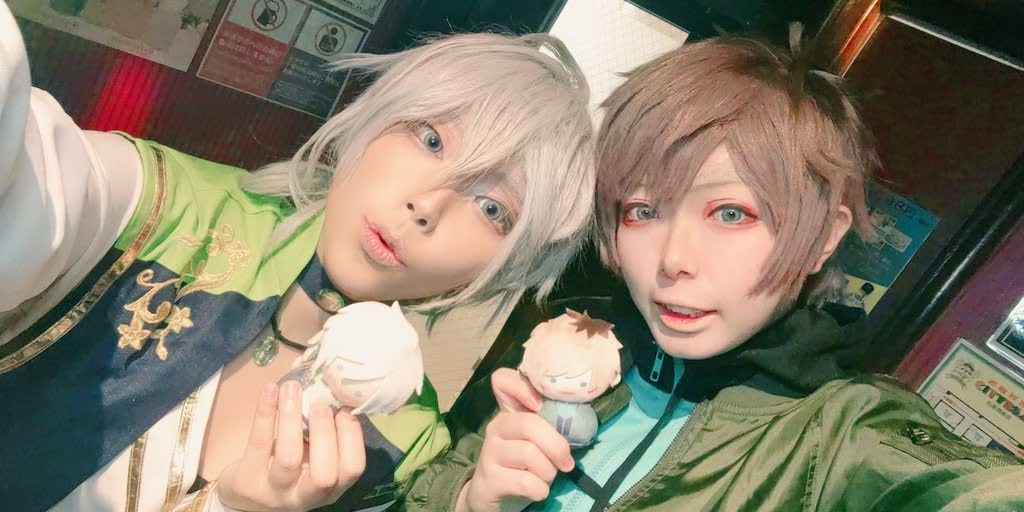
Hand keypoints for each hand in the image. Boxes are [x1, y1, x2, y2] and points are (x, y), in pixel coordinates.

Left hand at [216, 381, 365, 511]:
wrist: (248, 493)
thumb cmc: (290, 468)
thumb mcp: (313, 460)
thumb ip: (325, 438)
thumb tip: (334, 394)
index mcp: (330, 488)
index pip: (352, 469)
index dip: (352, 437)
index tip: (344, 409)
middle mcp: (306, 495)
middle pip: (324, 474)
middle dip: (325, 433)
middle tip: (320, 404)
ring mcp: (275, 491)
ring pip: (288, 458)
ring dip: (293, 418)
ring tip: (292, 389)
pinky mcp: (248, 480)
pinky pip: (259, 443)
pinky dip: (266, 412)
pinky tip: (270, 390)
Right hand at [457, 369, 573, 511]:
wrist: (494, 495)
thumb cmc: (523, 464)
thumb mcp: (535, 440)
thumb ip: (549, 425)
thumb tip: (578, 423)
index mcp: (508, 412)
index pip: (501, 380)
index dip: (522, 386)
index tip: (540, 405)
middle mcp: (496, 427)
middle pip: (528, 424)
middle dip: (556, 446)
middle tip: (566, 463)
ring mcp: (490, 453)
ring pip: (529, 454)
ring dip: (549, 472)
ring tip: (546, 477)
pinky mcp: (489, 479)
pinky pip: (526, 482)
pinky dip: (541, 490)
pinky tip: (538, 491)